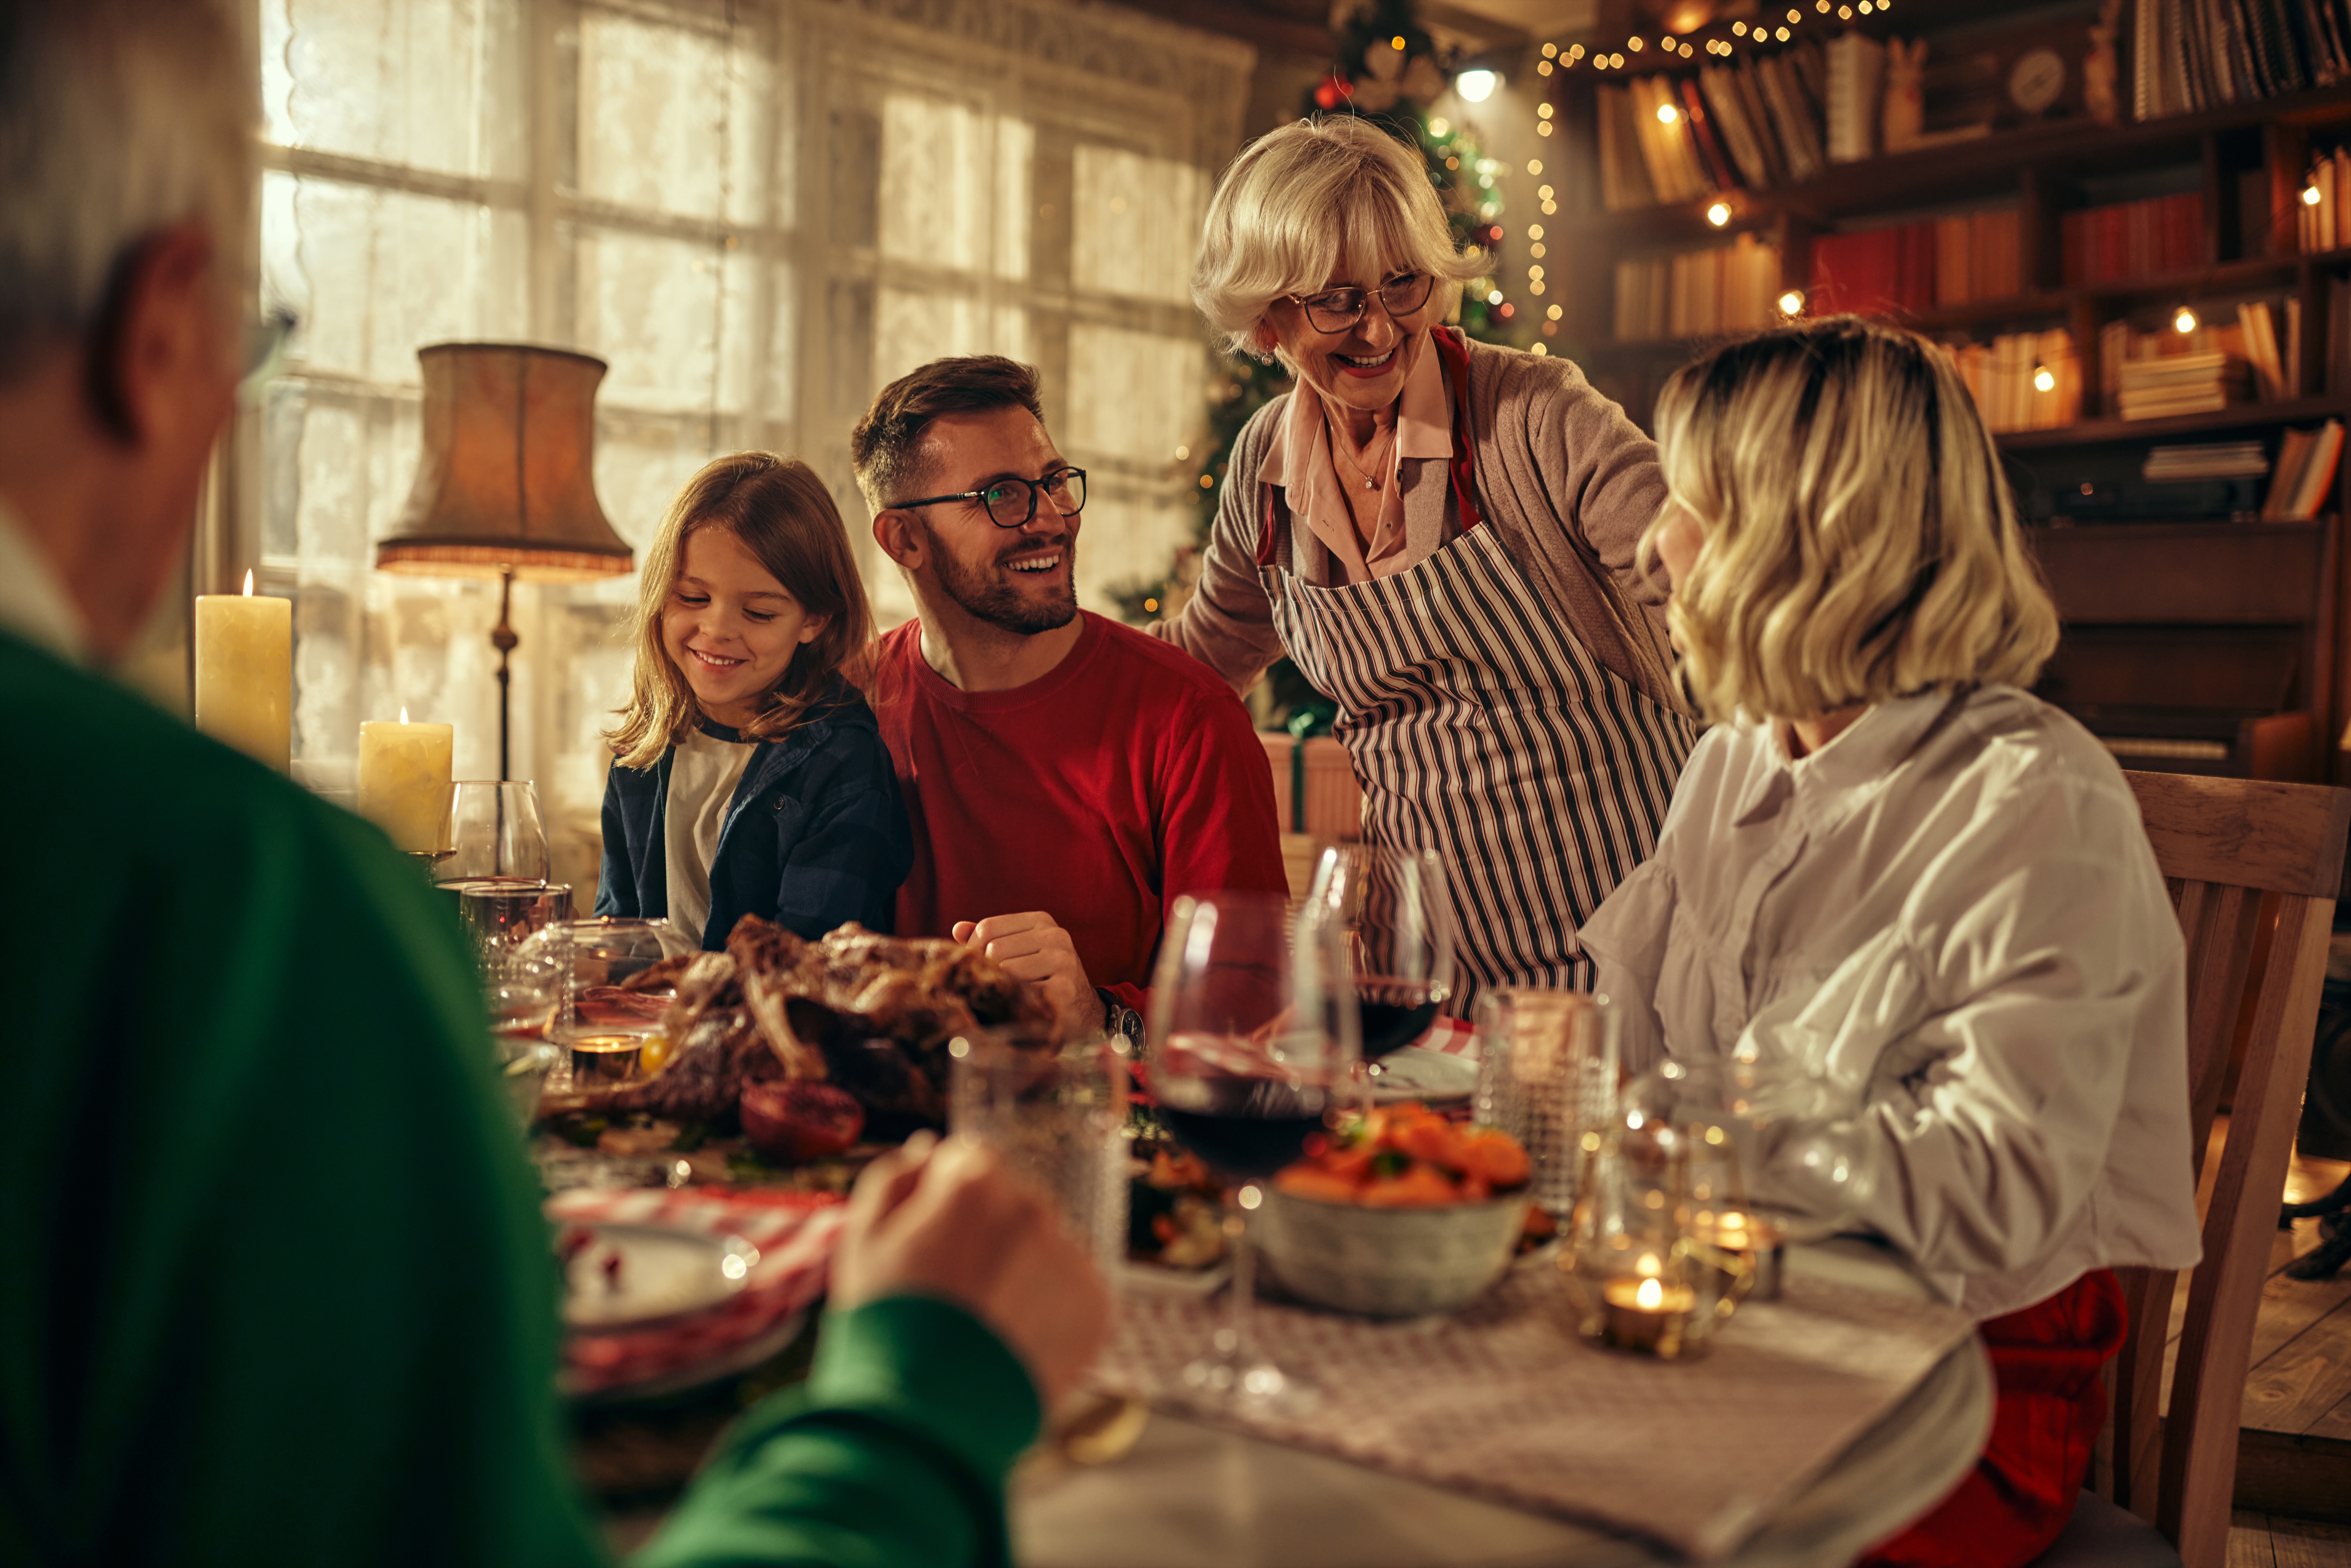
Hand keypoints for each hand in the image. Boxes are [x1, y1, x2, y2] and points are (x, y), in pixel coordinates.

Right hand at [831, 1132, 1112, 1409]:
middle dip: (986, 1234)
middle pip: (1012, 1204)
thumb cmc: (886, 1323)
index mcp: (975, 1181)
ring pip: (1044, 1248)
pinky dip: (1048, 1310)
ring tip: (982, 1322)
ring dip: (1020, 1270)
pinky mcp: (1097, 1305)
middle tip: (953, 1290)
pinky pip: (1072, 1291)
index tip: (932, 1242)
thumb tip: (930, 1149)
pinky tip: (1011, 1340)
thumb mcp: (863, 1238)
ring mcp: (1071, 1256)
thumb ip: (896, 1178)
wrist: (926, 1417)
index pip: (970, 1165)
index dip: (945, 1203)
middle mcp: (1034, 1207)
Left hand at [951, 912, 1106, 1033]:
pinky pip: (1021, 992)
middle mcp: (1055, 936)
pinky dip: (1015, 1002)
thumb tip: (958, 929)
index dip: (973, 949)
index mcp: (1041, 921)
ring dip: (1001, 988)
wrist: (1083, 1011)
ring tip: (1010, 996)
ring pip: (1005, 970)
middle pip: (994, 948)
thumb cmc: (1044, 978)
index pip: (988, 927)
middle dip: (987, 971)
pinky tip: (1022, 1006)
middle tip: (994, 987)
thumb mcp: (1022, 951)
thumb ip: (992, 939)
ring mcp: (1062, 960)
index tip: (978, 968)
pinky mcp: (1064, 988)